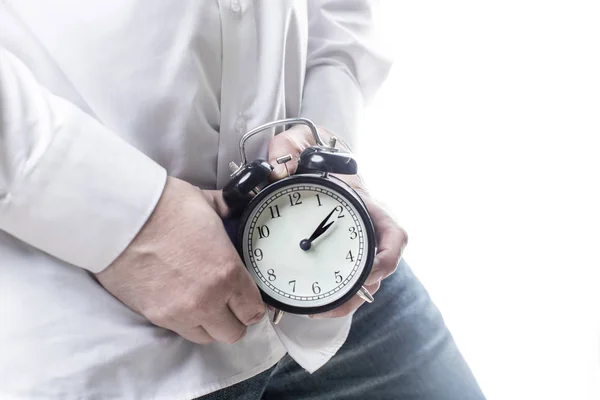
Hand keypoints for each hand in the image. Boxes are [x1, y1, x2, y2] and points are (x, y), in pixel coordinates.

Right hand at [95, 177, 264, 343]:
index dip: (254, 305)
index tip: (249, 299)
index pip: (253, 309)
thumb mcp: (208, 203)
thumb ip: (227, 212)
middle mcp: (208, 300)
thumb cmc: (165, 206)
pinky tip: (184, 304)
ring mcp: (180, 312)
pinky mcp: (154, 316)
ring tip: (206, 306)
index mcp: (228, 272)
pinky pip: (180, 331)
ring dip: (211, 324)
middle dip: (235, 319)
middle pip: (233, 332)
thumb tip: (234, 208)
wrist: (119, 217)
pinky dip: (187, 322)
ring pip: (207, 337)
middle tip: (230, 304)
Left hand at [268, 125, 407, 317]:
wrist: (308, 160)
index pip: (394, 235)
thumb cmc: (309, 155)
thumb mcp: (297, 145)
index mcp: (365, 206)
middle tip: (325, 305)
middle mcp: (365, 229)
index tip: (369, 273)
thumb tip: (278, 172)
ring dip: (343, 301)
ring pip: (361, 282)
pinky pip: (342, 281)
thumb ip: (287, 151)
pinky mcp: (335, 255)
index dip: (387, 258)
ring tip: (313, 310)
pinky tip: (307, 303)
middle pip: (378, 270)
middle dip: (357, 292)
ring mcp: (352, 244)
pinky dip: (331, 296)